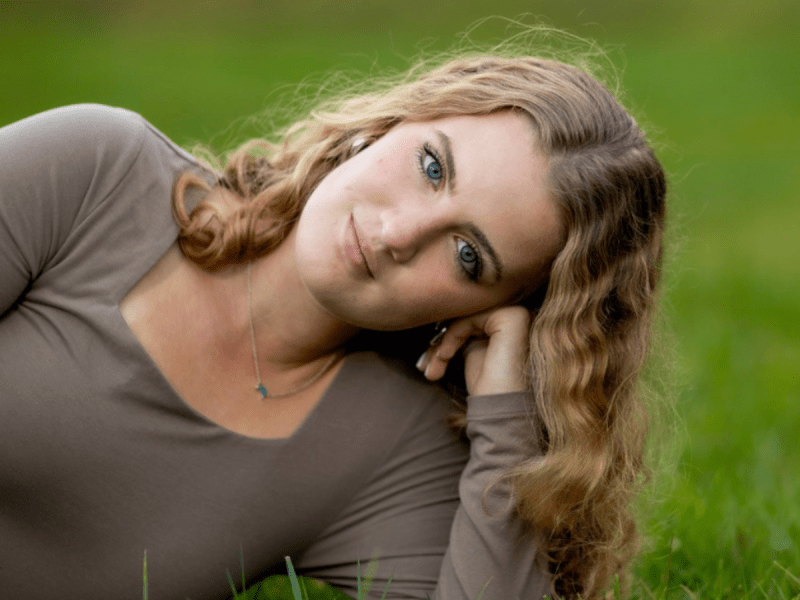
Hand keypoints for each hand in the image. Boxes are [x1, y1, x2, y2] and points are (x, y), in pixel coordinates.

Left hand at [415, 306, 530, 395]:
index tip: (425, 361)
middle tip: (423, 365)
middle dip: (439, 339)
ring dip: (441, 341)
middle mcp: (516, 315)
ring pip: (466, 314)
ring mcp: (517, 314)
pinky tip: (446, 355)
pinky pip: (470, 316)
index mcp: (509, 323)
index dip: (444, 335)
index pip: (469, 317)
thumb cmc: (487, 387)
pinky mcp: (512, 317)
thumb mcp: (470, 350)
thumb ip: (463, 330)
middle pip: (467, 314)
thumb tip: (441, 315)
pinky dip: (453, 335)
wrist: (499, 410)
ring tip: (432, 367)